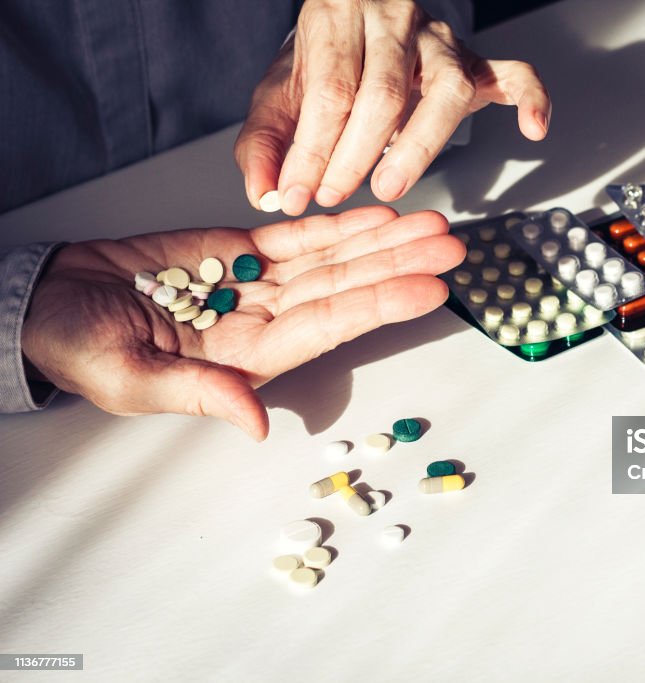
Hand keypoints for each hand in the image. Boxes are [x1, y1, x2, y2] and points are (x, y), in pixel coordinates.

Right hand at [21, 207, 464, 439]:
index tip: (431, 289)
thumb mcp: (132, 380)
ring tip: (433, 223)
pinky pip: (298, 236)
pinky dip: (338, 225)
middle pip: (346, 288)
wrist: (50, 304)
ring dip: (383, 240)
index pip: (329, 326)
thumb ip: (199, 394)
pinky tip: (378, 215)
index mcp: (250, 356)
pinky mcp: (238, 250)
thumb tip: (256, 425)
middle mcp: (268, 320)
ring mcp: (258, 283)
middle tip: (453, 246)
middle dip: (400, 266)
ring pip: (333, 259)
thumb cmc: (81, 349)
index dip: (381, 304)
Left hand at [235, 0, 550, 214]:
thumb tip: (265, 194)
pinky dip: (532, 99)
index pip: (331, 88)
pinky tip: (534, 129)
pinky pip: (517, 74)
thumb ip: (263, 145)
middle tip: (336, 194)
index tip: (300, 194)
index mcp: (340, 16)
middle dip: (356, 154)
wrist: (358, 22)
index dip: (313, 149)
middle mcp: (396, 21)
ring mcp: (442, 42)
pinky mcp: (478, 62)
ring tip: (391, 185)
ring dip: (420, 146)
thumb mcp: (278, 96)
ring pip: (447, 90)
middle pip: (384, 91)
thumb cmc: (323, 65)